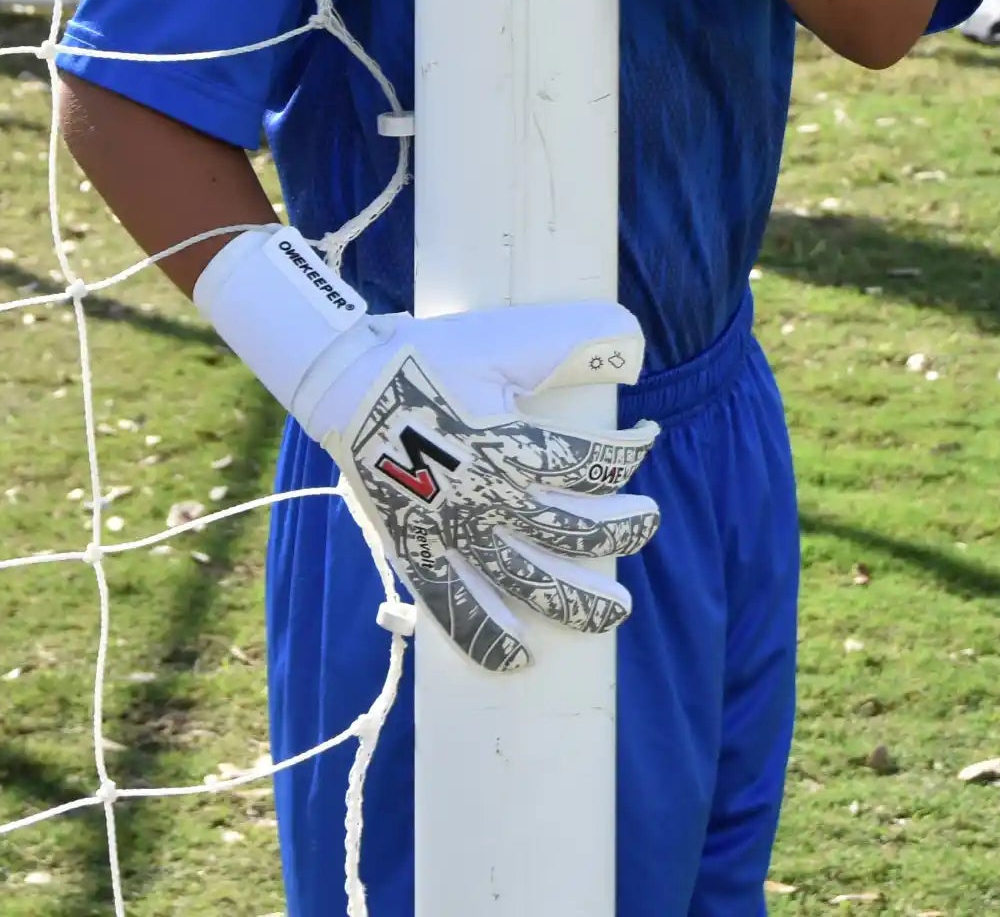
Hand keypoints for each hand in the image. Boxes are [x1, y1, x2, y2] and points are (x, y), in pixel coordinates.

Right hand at [193, 227, 656, 672]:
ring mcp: (454, 534)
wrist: (351, 384)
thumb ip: (577, 341)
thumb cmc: (433, 357)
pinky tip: (520, 658)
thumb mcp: (508, 341)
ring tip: (617, 612)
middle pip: (572, 533)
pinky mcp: (419, 552)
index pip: (592, 463)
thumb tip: (636, 355)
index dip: (629, 451)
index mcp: (513, 446)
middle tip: (648, 522)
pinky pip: (454, 609)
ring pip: (525, 583)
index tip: (646, 438)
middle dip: (620, 532)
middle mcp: (490, 500)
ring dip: (575, 602)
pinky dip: (486, 639)